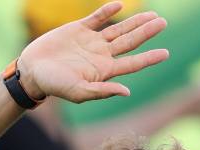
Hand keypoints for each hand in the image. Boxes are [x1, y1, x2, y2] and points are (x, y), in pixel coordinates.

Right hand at [18, 2, 168, 103]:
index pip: (132, 63)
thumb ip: (102, 91)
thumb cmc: (54, 85)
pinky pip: (97, 18)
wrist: (33, 70)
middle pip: (130, 42)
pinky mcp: (79, 29)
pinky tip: (120, 5)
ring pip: (118, 29)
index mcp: (104, 71)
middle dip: (147, 32)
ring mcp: (91, 41)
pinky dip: (108, 11)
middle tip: (164, 23)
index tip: (166, 53)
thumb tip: (127, 91)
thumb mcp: (78, 92)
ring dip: (135, 21)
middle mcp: (101, 55)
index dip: (149, 58)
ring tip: (153, 16)